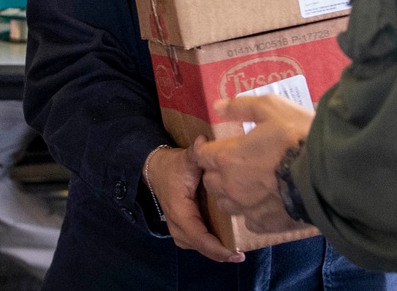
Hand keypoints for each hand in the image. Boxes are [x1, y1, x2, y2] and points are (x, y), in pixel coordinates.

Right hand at [144, 145, 244, 263]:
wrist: (157, 171)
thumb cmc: (174, 166)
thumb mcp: (186, 158)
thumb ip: (196, 152)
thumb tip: (203, 142)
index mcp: (180, 211)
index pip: (198, 236)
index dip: (216, 247)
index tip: (234, 254)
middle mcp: (177, 224)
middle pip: (199, 245)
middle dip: (218, 252)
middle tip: (240, 255)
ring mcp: (178, 227)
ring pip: (196, 245)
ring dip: (213, 249)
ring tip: (235, 250)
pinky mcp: (182, 226)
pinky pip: (196, 240)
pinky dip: (208, 243)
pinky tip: (225, 241)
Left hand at [196, 95, 314, 233]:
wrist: (324, 172)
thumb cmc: (296, 135)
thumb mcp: (272, 108)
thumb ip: (242, 107)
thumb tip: (217, 106)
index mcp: (228, 157)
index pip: (201, 156)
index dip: (207, 149)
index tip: (216, 146)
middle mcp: (230, 186)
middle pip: (210, 181)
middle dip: (217, 171)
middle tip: (236, 161)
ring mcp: (245, 208)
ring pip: (225, 203)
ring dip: (230, 193)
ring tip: (249, 183)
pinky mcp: (263, 223)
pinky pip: (248, 219)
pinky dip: (252, 211)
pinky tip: (266, 200)